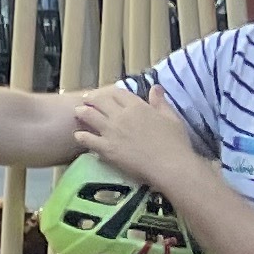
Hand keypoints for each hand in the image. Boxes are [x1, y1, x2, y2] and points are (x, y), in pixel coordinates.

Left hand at [69, 84, 196, 186]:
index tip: (104, 94)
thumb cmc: (176, 143)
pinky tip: (78, 135)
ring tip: (78, 113)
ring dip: (81, 113)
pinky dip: (81, 136)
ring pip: (88, 116)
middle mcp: (120, 115)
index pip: (117, 92)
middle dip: (90, 99)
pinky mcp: (106, 148)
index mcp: (137, 106)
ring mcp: (111, 131)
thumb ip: (160, 102)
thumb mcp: (172, 118)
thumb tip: (155, 87)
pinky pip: (87, 139)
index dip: (108, 92)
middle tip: (86, 101)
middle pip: (99, 100)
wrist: (171, 166)